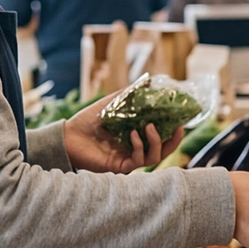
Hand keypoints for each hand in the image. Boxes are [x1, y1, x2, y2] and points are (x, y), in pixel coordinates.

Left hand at [63, 91, 182, 173]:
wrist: (67, 136)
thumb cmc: (88, 121)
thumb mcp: (112, 104)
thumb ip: (129, 95)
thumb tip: (148, 81)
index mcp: (137, 138)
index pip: (162, 138)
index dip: (174, 132)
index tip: (181, 120)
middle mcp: (136, 151)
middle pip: (164, 151)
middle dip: (174, 141)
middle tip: (178, 127)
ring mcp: (128, 159)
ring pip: (155, 157)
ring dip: (156, 142)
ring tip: (149, 126)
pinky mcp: (120, 166)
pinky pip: (138, 160)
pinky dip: (139, 146)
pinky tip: (133, 134)